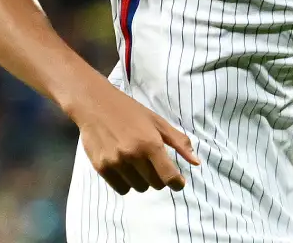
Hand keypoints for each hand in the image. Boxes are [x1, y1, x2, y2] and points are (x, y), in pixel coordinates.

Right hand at [69, 84, 200, 194]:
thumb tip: (196, 162)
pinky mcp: (101, 168)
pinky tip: (124, 167)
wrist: (95, 104)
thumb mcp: (157, 122)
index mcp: (150, 143)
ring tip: (136, 162)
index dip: (177, 183)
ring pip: (138, 188)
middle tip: (153, 163)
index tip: (178, 181)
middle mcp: (133, 155)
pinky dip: (126, 182)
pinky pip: (122, 189)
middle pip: (155, 184)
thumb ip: (178, 142)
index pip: (169, 176)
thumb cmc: (130, 111)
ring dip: (142, 179)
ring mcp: (116, 162)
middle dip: (159, 177)